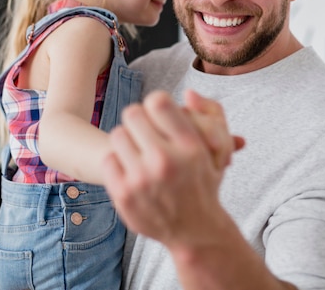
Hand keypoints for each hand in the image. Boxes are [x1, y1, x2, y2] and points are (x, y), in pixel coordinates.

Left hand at [101, 90, 242, 249]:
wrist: (196, 230)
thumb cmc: (204, 183)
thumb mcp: (216, 150)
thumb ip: (208, 115)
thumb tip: (188, 93)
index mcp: (189, 146)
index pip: (157, 101)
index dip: (156, 102)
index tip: (159, 112)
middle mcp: (166, 161)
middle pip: (133, 113)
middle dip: (139, 120)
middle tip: (145, 131)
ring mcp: (142, 179)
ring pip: (118, 134)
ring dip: (128, 140)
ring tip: (138, 151)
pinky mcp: (124, 195)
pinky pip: (108, 159)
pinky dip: (118, 162)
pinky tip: (131, 170)